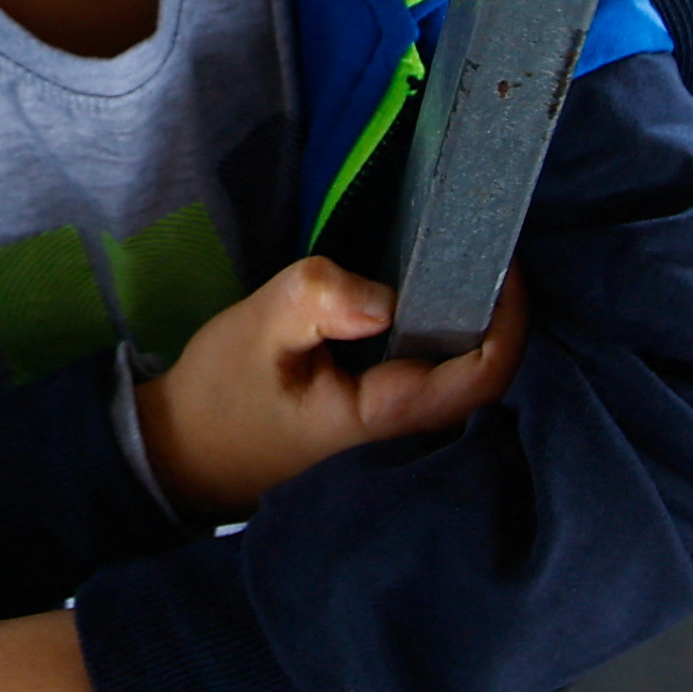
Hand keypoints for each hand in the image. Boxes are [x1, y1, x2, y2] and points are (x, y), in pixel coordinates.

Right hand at [135, 258, 527, 520]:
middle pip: (485, 372)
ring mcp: (393, 426)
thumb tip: (385, 299)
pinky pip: (431, 370)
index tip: (498, 258)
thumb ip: (318, 301)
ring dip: (467, 316)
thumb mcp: (258, 330)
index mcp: (384, 414)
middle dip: (493, 307)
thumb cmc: (221, 394)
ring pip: (460, 371)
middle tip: (476, 240)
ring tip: (454, 253)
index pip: (480, 375)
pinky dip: (437, 328)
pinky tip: (419, 289)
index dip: (507, 318)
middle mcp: (403, 429)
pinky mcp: (378, 412)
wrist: (185, 451)